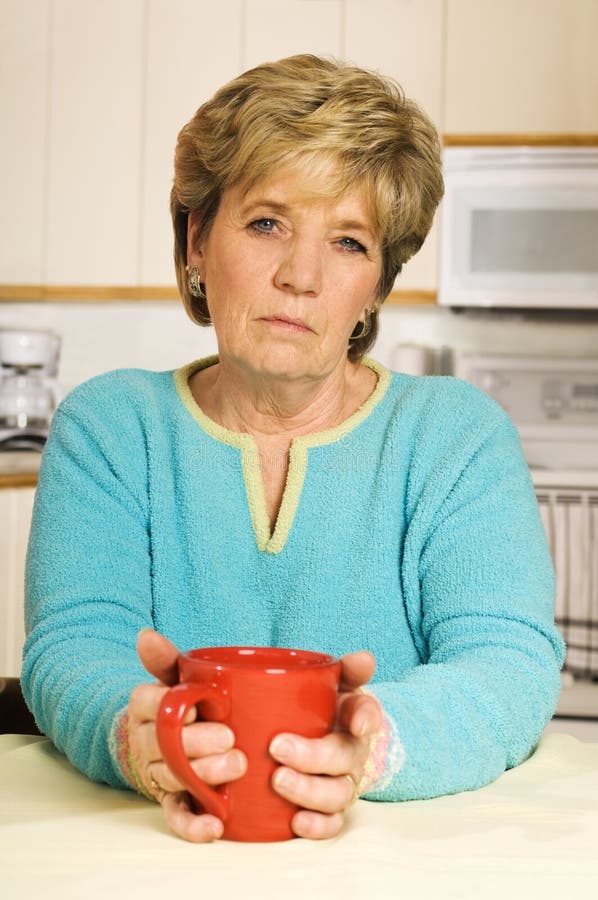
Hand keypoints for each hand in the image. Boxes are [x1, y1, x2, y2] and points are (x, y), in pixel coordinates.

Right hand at [127, 629, 246, 841]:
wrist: (162, 739)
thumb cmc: (178, 705)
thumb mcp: (172, 679)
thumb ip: (165, 659)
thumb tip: (145, 635)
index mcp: (144, 708)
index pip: (148, 704)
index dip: (169, 707)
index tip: (197, 704)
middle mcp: (146, 743)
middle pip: (164, 745)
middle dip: (196, 744)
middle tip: (231, 739)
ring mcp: (157, 773)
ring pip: (173, 778)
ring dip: (204, 777)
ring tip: (237, 769)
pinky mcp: (170, 800)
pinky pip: (175, 816)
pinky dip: (192, 825)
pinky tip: (215, 824)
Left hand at [268, 650, 381, 839]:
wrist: (325, 737)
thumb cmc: (322, 707)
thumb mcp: (334, 683)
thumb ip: (346, 669)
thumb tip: (365, 658)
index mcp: (354, 716)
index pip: (367, 712)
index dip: (365, 718)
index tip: (358, 723)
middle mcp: (353, 753)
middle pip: (343, 759)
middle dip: (313, 756)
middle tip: (278, 746)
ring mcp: (342, 783)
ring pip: (336, 795)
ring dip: (308, 791)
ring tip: (277, 779)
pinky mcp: (328, 809)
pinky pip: (331, 824)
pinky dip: (316, 826)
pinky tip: (295, 821)